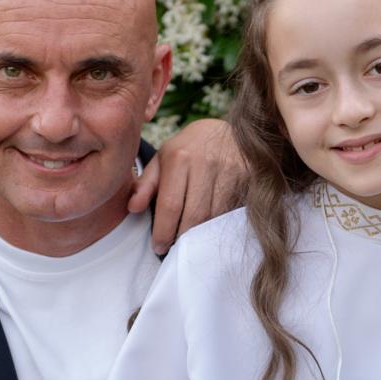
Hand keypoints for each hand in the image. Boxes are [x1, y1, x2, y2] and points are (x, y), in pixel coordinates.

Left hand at [127, 117, 247, 254]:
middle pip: (195, 215)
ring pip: (215, 217)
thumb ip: (146, 184)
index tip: (159, 247)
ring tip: (192, 241)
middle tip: (175, 249)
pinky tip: (212, 230)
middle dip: (183, 238)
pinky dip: (220, 226)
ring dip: (202, 235)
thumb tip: (132, 209)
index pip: (170, 205)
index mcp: (179, 157)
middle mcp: (206, 162)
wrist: (228, 131)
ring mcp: (230, 169)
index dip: (164, 231)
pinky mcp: (248, 177)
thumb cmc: (188, 150)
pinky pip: (232, 212)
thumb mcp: (163, 160)